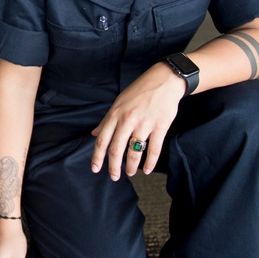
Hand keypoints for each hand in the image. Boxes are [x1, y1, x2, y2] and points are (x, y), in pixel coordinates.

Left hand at [90, 62, 184, 179]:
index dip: (97, 156)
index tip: (95, 169)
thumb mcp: (118, 102)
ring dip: (131, 166)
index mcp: (115, 114)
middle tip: (114, 176)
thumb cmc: (139, 91)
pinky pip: (154, 149)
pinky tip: (147, 170)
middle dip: (113, 166)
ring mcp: (144, 124)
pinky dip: (150, 162)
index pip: (102, 139)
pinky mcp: (160, 126)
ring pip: (134, 151)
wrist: (164, 81)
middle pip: (117, 149)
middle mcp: (128, 120)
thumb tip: (94, 133)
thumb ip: (106, 120)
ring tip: (130, 173)